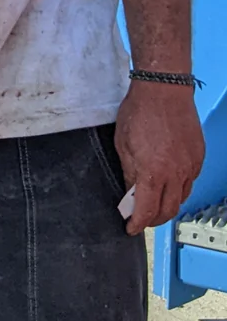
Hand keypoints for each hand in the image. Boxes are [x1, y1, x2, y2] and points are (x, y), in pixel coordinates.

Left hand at [114, 82, 204, 234]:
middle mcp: (175, 173)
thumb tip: (131, 193)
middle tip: (141, 220)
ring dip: (167, 206)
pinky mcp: (198, 157)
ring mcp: (190, 166)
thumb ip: (129, 173)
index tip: (130, 228)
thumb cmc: (138, 114)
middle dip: (154, 220)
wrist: (164, 92)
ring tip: (154, 206)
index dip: (137, 223)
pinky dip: (179, 190)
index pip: (147, 210)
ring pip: (181, 198)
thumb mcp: (123, 145)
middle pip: (168, 210)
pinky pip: (190, 182)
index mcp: (153, 172)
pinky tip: (169, 186)